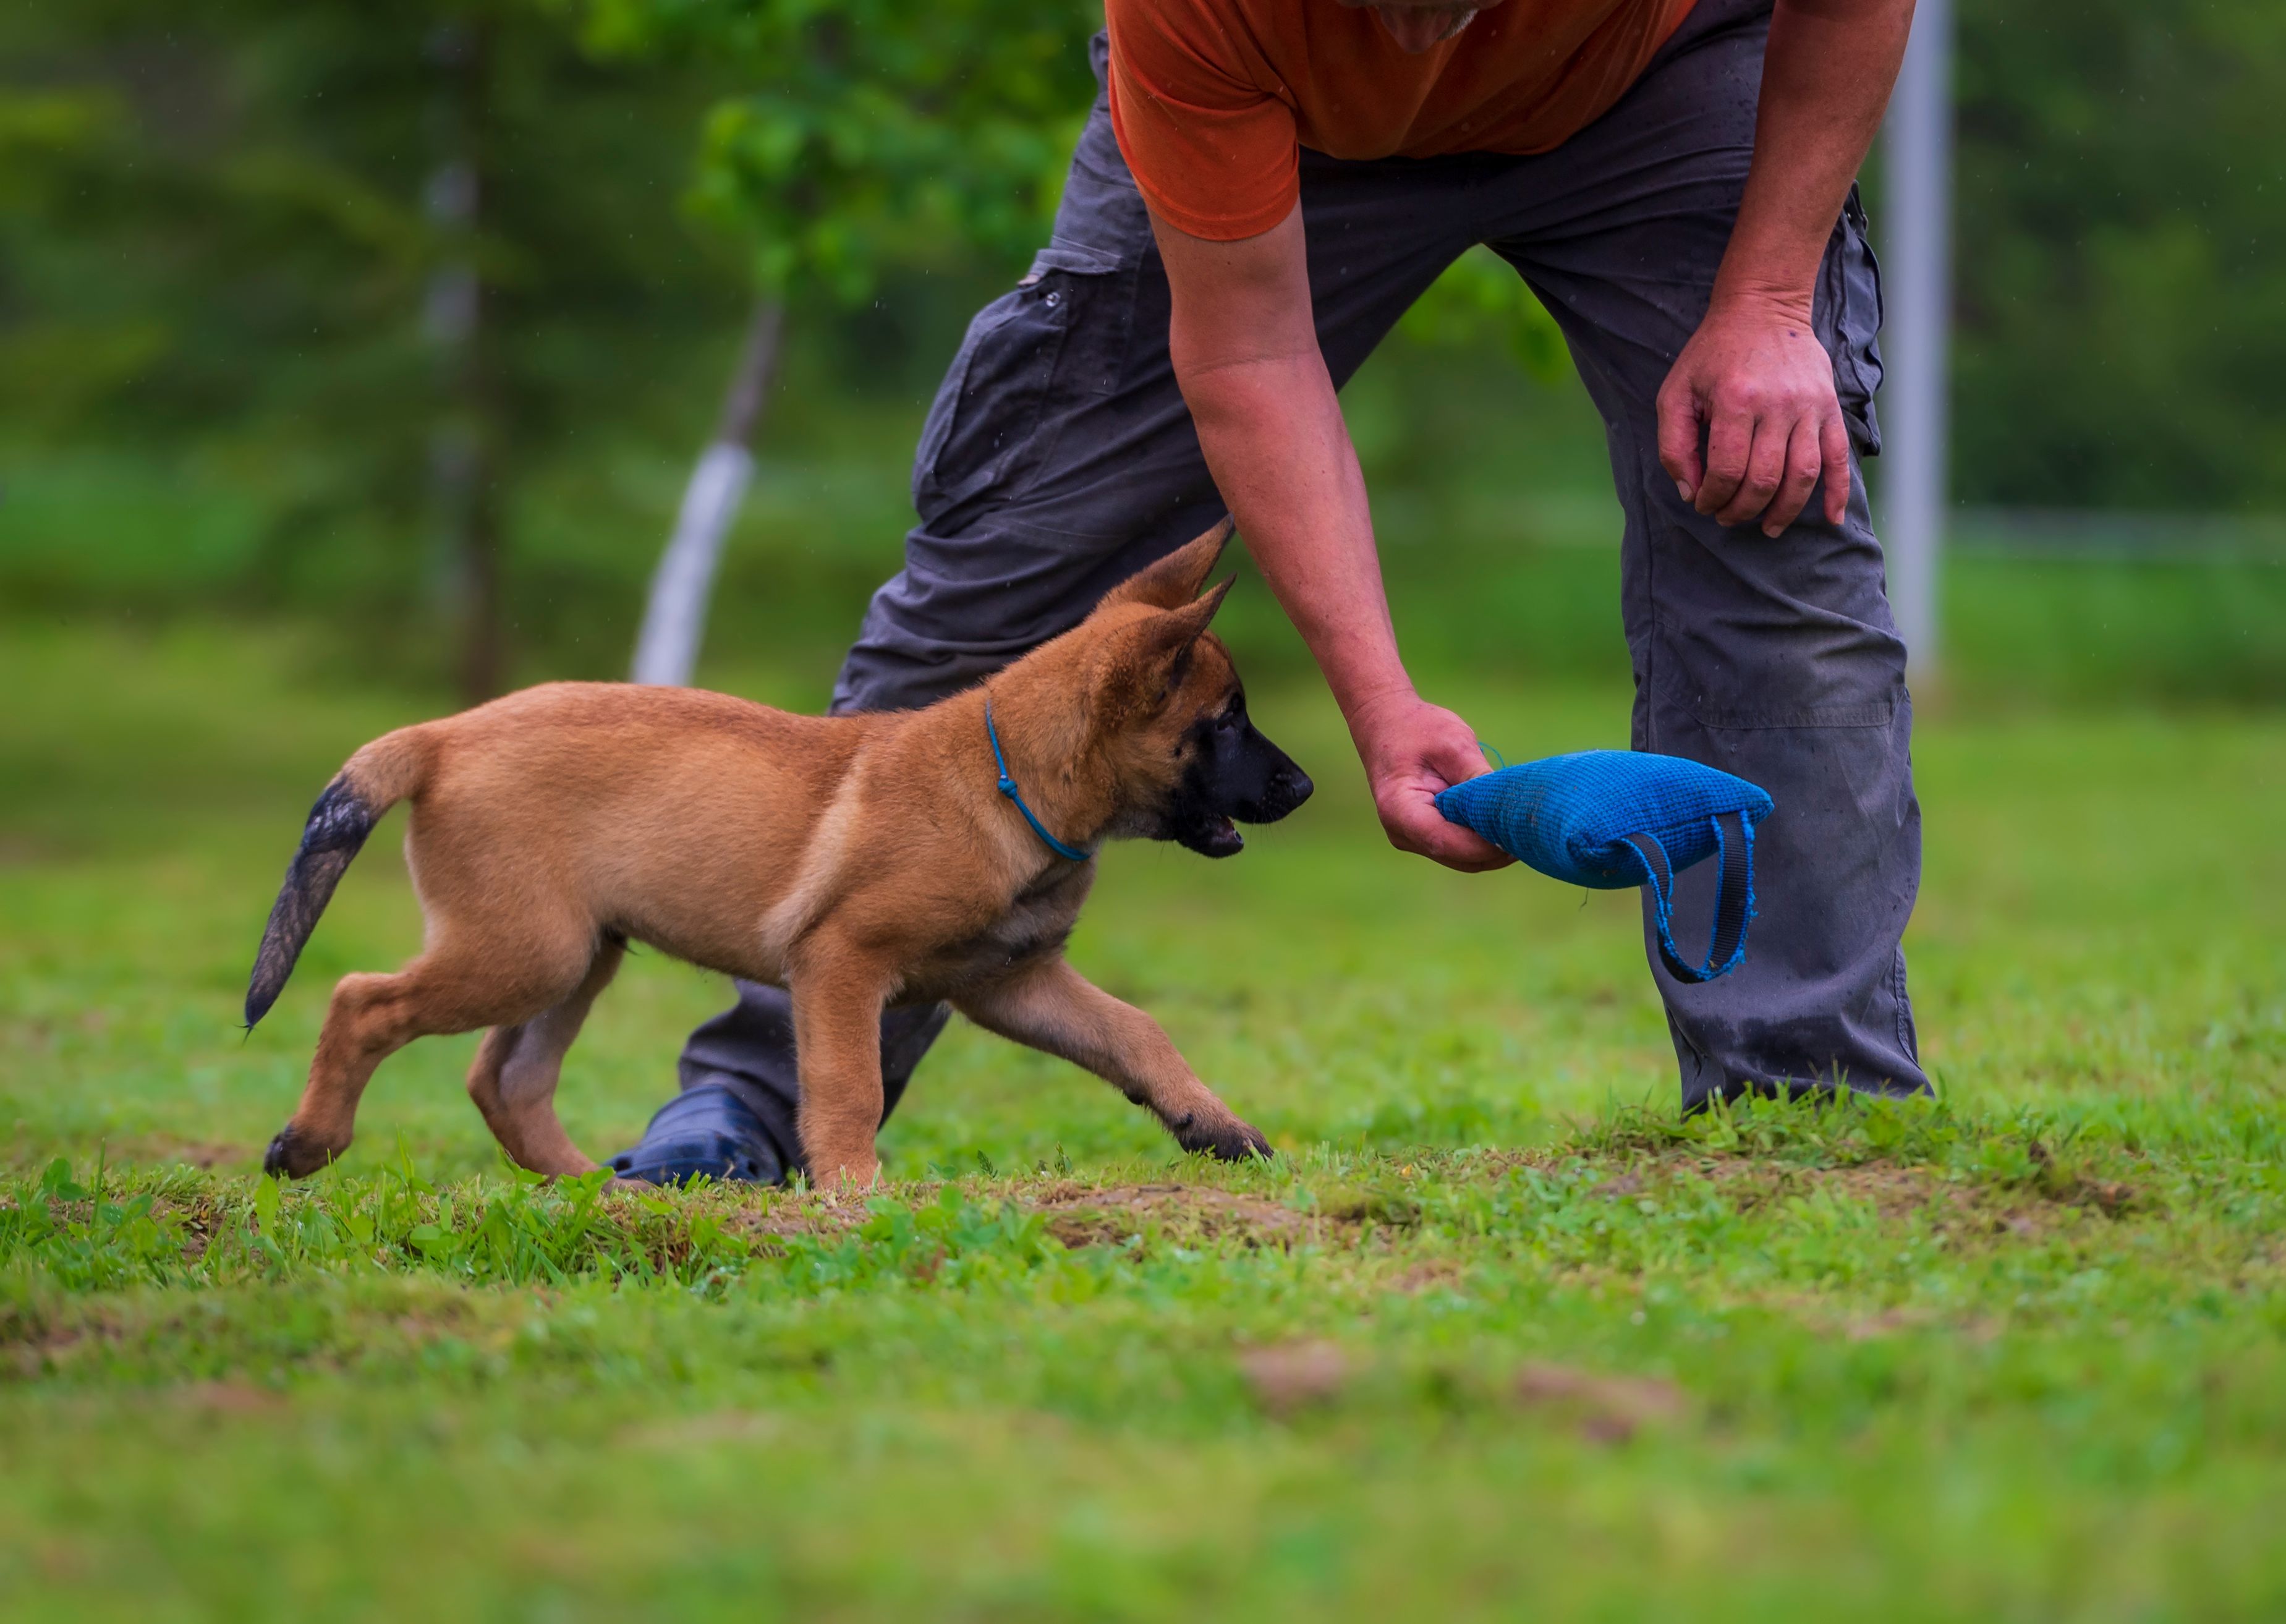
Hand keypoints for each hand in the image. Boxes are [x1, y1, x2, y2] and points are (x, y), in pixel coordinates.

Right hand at [1347, 690, 1513, 872]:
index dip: (1485, 845)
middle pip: (1457, 857)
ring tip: (1522, 827)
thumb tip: (1509, 808)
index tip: (1519, 835)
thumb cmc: (1417, 728)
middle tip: (1533, 831)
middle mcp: (1401, 831)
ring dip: (1491, 849)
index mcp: (1399, 809)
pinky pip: (1458, 848)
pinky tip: (1503, 824)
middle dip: (1494, 850)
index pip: (1446, 842)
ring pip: (1461, 859)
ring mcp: (1411, 837)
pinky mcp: (1423, 835)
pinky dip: (1482, 841)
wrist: (1386, 723)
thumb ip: (1477, 777)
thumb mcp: (1453, 744)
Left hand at [1656, 293, 1851, 537]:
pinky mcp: (1830, 407)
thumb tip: (1689, 492)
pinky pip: (1839, 457)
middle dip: (1742, 509)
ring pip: (1802, 475)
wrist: (1763, 307)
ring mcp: (1810, 406)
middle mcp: (1778, 404)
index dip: (1712, 497)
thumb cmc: (1713, 353)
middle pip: (1764, 479)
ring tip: (1768, 528)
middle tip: (1727, 517)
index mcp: (1736, 400)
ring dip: (1784, 511)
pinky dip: (1838, 492)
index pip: (1727, 470)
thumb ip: (1674, 444)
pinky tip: (1831, 519)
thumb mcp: (1676, 392)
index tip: (1702, 503)